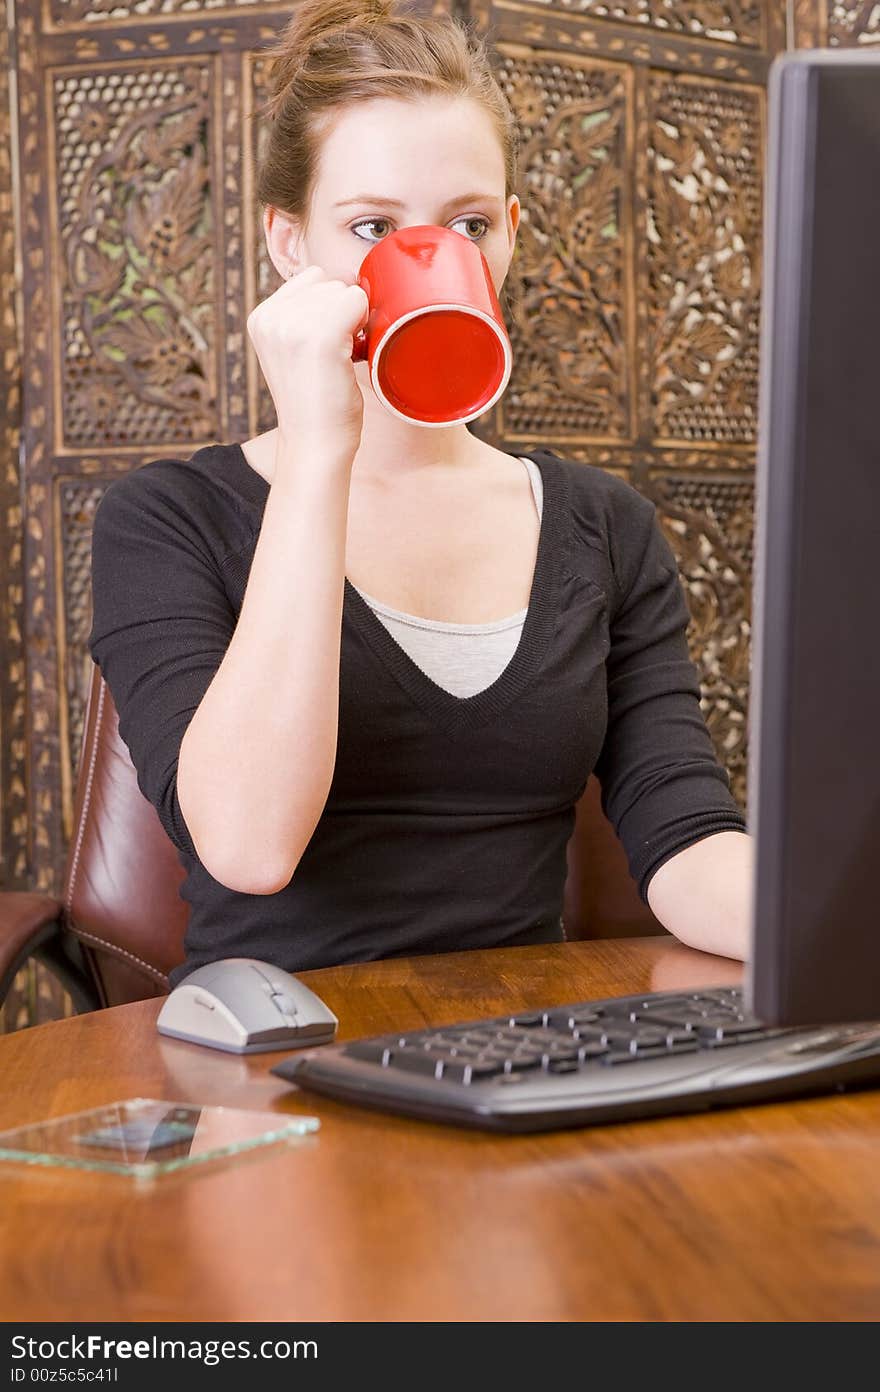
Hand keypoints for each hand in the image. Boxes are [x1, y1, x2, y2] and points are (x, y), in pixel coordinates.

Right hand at [246, 265, 368, 465]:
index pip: (311, 278)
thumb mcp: (293, 350)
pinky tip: (349, 357)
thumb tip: (348, 283)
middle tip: (333, 356)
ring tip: (340, 358)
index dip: (328, 307)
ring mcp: (294, 324)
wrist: (315, 444)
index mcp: (261, 318)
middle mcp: (272, 316)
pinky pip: (359, 303)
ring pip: (345, 291)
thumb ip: (303, 317)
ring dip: (354, 321)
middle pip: (329, 282)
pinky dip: (365, 327)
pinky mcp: (321, 336)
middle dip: (341, 313)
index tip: (323, 345)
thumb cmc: (316, 402)